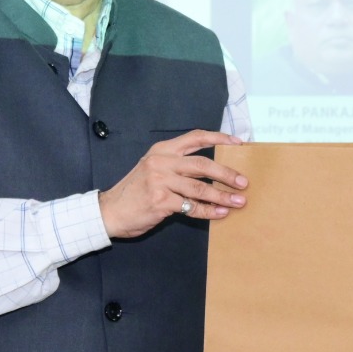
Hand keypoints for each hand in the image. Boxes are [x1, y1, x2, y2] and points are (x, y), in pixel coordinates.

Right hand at [98, 130, 247, 238]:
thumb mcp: (153, 169)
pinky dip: (208, 211)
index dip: (219, 138)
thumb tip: (212, 172)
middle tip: (243, 182)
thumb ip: (177, 166)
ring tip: (238, 201)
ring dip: (222, 196)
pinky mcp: (161, 201)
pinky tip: (220, 214)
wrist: (109, 211)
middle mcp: (161, 162)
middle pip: (202, 164)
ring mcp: (160, 181)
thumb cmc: (135, 192)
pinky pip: (191, 207)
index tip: (239, 143)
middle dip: (226, 173)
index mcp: (162, 150)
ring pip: (199, 187)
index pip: (195, 137)